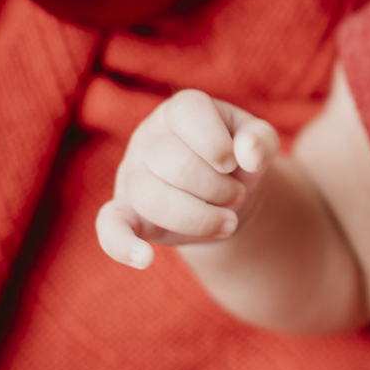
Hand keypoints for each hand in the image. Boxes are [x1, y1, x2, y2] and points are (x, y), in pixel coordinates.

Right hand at [96, 90, 280, 269]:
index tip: (233, 163)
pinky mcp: (124, 211)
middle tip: (237, 196)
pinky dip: (122, 245)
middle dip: (217, 188)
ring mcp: (132, 174)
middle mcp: (149, 137)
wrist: (223, 192)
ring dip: (198, 216)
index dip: (215, 142)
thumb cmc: (238, 159)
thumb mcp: (258, 143)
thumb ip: (260, 140)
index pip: (188, 112)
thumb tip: (250, 155)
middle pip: (175, 163)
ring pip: (150, 196)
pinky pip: (109, 226)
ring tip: (228, 221)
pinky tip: (145, 259)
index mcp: (182, 110)